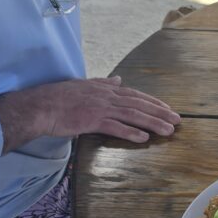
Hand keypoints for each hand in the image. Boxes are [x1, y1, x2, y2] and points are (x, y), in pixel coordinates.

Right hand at [0, 76, 180, 152]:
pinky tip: (144, 138)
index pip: (135, 95)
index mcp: (105, 88)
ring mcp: (100, 107)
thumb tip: (118, 79)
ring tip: (168, 131)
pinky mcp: (91, 120)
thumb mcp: (84, 85)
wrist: (40, 105)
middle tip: (177, 120)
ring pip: (132, 115)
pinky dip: (131, 132)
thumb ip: (103, 83)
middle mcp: (106, 95)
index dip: (153, 102)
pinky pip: (115, 127)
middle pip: (139, 104)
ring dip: (153, 123)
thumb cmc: (58, 97)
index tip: (168, 109)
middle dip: (160, 112)